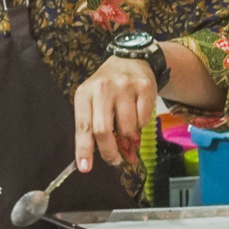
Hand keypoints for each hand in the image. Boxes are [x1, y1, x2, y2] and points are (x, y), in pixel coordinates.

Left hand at [73, 55, 157, 171]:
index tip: (85, 167)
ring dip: (128, 134)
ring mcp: (125, 87)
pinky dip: (141, 123)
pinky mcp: (145, 87)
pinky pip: (143, 120)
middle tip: (114, 160)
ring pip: (127, 128)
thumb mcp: (94, 101)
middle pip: (103, 130)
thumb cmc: (108, 88)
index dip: (84, 149)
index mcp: (84, 93)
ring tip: (126, 124)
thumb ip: (96, 126)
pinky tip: (137, 112)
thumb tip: (110, 156)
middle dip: (109, 151)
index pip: (83, 126)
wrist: (131, 60)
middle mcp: (102, 88)